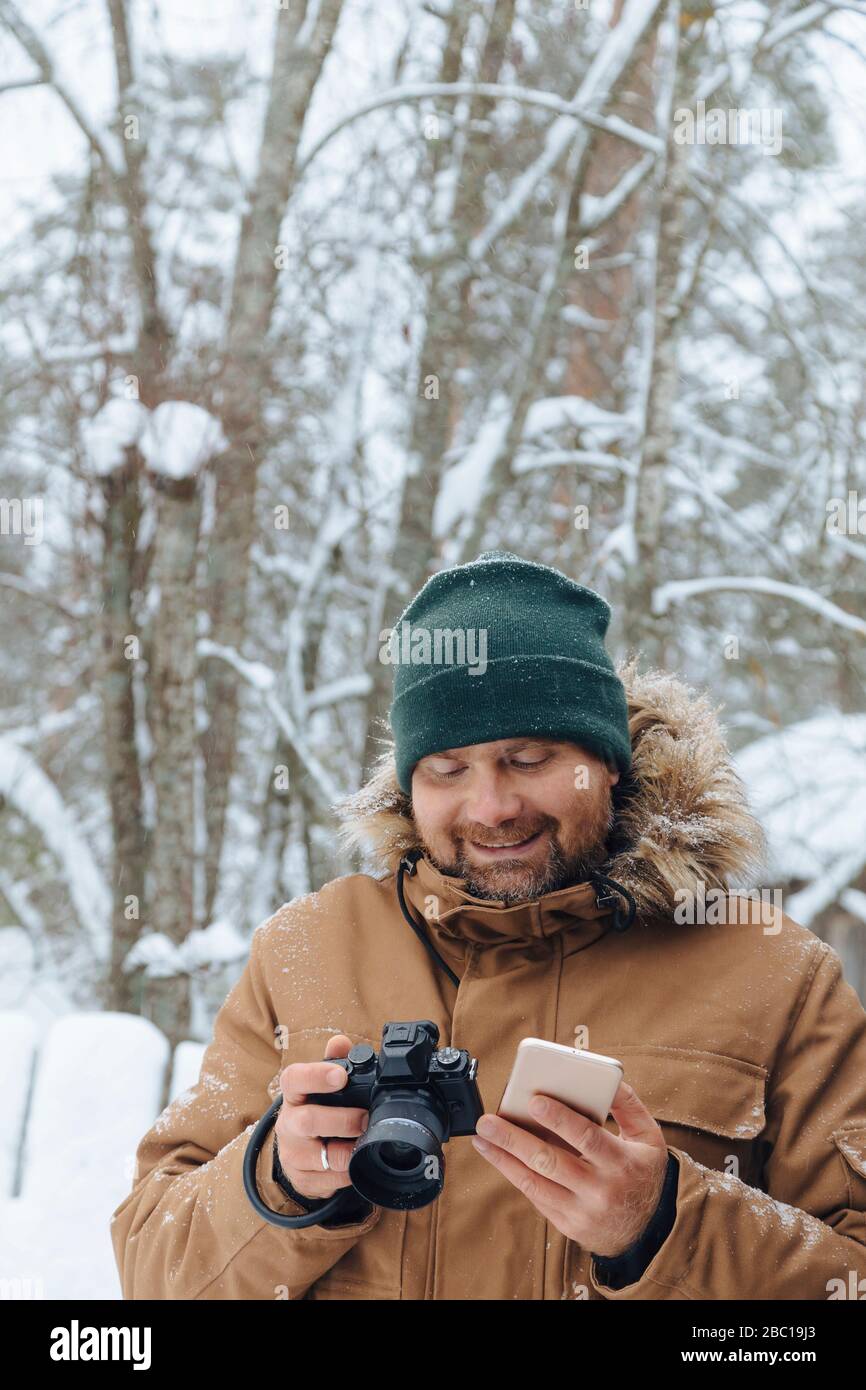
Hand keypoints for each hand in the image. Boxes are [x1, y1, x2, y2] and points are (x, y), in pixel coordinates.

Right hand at [274, 1033, 368, 1199]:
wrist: (297, 1153)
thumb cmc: (316, 1110)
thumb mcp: (320, 1087)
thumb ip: (333, 1061)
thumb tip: (341, 1042)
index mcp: (294, 1096)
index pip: (294, 1079)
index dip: (316, 1075)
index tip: (341, 1075)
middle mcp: (288, 1124)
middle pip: (309, 1121)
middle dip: (342, 1120)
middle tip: (365, 1118)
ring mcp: (293, 1155)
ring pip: (320, 1156)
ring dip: (348, 1151)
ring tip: (365, 1143)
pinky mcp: (302, 1179)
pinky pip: (329, 1181)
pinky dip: (348, 1173)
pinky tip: (357, 1163)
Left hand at [471, 1079, 668, 1257]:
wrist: (648, 1229)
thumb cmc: (643, 1172)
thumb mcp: (648, 1137)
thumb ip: (627, 1105)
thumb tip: (605, 1078)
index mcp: (622, 1162)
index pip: (587, 1137)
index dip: (559, 1119)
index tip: (533, 1100)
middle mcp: (601, 1190)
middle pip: (551, 1161)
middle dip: (515, 1139)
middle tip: (489, 1122)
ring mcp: (582, 1211)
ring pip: (535, 1182)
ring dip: (504, 1159)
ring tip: (482, 1139)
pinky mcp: (568, 1224)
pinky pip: (536, 1197)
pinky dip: (514, 1175)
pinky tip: (497, 1157)